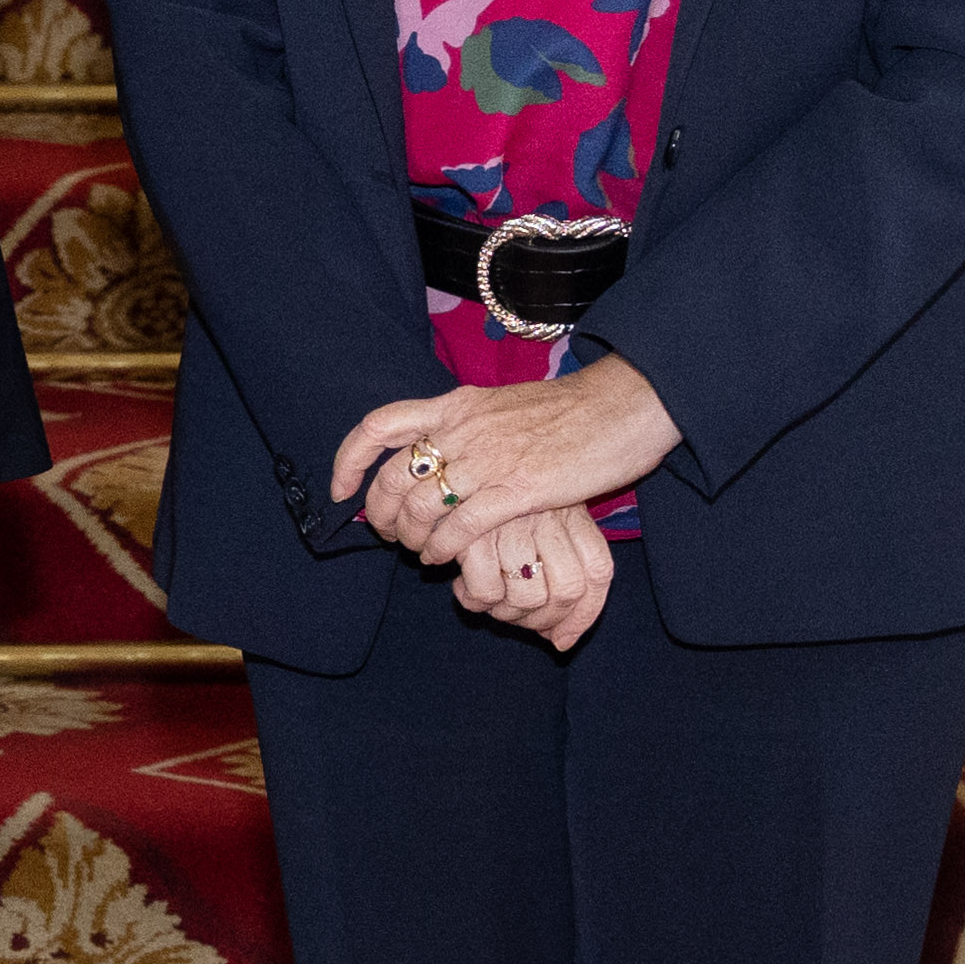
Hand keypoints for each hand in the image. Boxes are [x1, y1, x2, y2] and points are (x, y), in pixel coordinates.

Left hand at [334, 357, 678, 560]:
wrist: (623, 406)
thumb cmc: (570, 411)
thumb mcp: (502, 405)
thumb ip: (466, 424)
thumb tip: (438, 447)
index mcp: (457, 403)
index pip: (380, 426)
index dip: (349, 461)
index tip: (341, 490)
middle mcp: (463, 428)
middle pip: (392, 476)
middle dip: (380, 513)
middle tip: (386, 534)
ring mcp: (488, 459)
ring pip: (420, 506)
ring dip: (411, 538)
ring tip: (420, 552)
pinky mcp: (516, 490)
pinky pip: (458, 527)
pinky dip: (441, 549)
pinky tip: (443, 560)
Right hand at [449, 499, 617, 649]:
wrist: (438, 474)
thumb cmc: (489, 510)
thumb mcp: (534, 526)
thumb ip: (557, 578)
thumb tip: (560, 643)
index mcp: (569, 512)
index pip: (598, 571)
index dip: (584, 614)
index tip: (560, 638)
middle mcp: (547, 516)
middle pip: (567, 591)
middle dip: (542, 620)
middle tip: (516, 617)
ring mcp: (513, 525)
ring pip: (528, 598)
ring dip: (507, 614)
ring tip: (489, 601)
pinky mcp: (473, 534)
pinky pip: (487, 592)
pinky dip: (476, 601)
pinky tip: (463, 586)